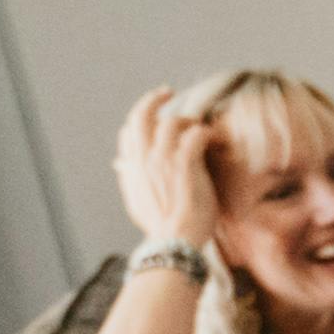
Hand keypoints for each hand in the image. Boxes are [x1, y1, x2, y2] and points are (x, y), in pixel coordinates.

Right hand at [114, 88, 226, 248]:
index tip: (154, 115)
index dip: (141, 119)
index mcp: (131, 166)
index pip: (129, 130)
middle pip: (142, 114)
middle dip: (155, 98)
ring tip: (200, 128)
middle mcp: (143, 158)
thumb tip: (120, 164)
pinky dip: (205, 132)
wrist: (174, 241)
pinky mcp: (185, 165)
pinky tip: (213, 138)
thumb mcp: (136, 200)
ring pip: (172, 122)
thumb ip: (130, 178)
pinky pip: (195, 135)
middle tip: (169, 91)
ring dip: (188, 121)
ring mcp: (163, 160)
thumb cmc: (160, 226)